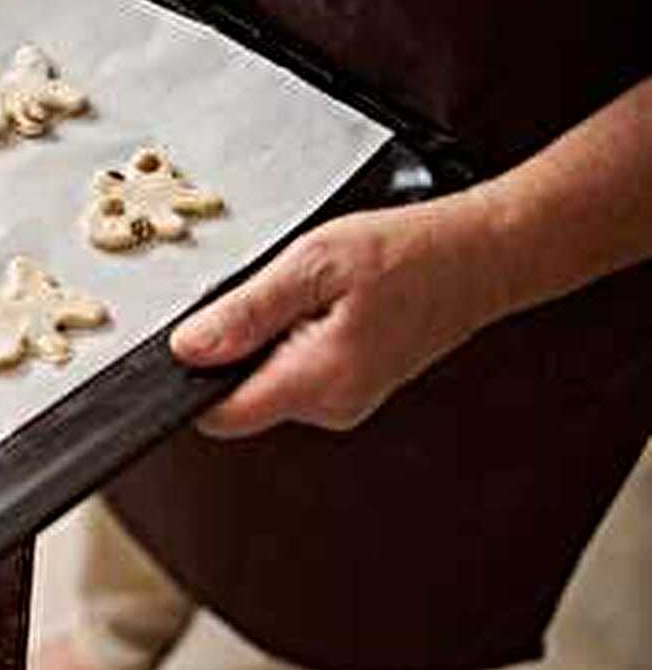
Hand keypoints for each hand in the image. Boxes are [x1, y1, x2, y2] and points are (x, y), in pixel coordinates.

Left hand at [169, 198, 511, 438]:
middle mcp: (331, 406)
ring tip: (305, 294)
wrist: (480, 257)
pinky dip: (289, 340)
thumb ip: (246, 311)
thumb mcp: (313, 264)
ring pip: (264, 383)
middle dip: (231, 349)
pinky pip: (293, 374)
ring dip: (263, 341)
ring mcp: (343, 402)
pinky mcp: (350, 389)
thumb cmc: (410, 253)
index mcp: (319, 381)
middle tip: (269, 294)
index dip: (189, 380)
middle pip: (238, 397)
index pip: (221, 416)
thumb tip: (189, 348)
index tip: (189, 339)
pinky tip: (319, 305)